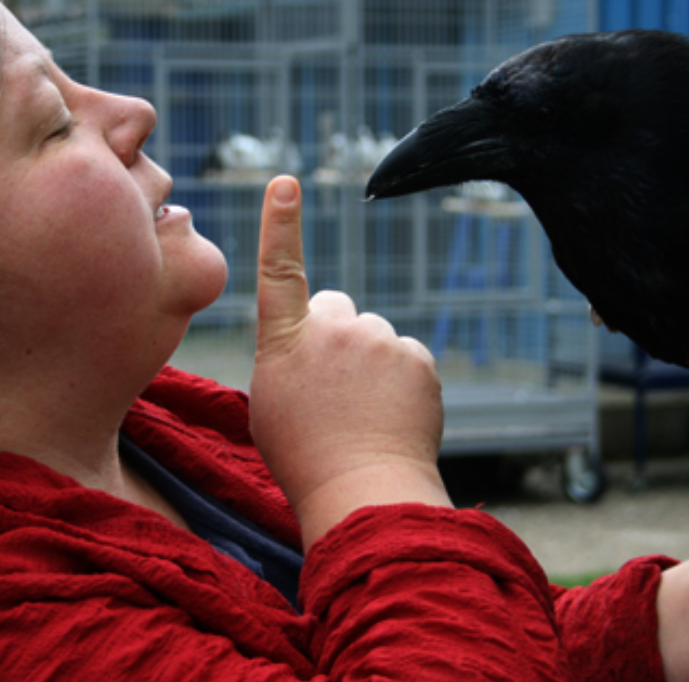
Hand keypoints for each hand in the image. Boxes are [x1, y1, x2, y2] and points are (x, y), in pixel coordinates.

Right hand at [248, 176, 450, 548]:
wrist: (362, 490)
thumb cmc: (306, 457)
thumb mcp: (271, 402)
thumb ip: (289, 359)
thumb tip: (314, 347)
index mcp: (283, 340)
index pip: (280, 270)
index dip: (282, 225)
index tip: (286, 183)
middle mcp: (331, 328)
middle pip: (336, 310)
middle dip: (337, 338)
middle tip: (335, 392)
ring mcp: (378, 340)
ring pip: (375, 338)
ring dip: (373, 365)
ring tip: (364, 415)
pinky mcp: (417, 356)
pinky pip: (408, 358)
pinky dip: (404, 382)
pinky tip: (393, 417)